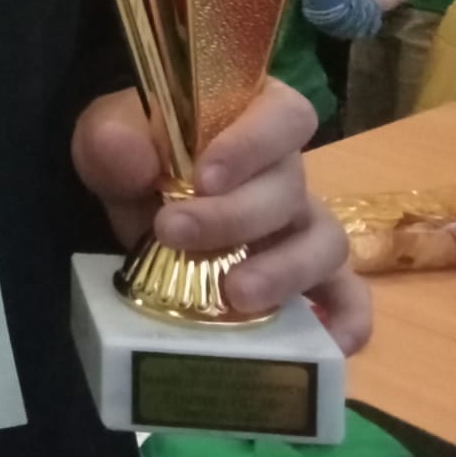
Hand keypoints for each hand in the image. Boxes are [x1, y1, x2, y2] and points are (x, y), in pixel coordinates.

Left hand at [72, 82, 370, 355]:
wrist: (131, 200)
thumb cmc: (135, 153)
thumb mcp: (108, 135)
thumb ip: (113, 139)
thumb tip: (128, 152)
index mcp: (252, 115)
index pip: (282, 115)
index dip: (251, 144)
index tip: (203, 176)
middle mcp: (288, 169)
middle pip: (290, 188)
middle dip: (235, 217)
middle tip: (175, 234)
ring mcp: (302, 225)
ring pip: (324, 243)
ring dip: (286, 271)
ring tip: (236, 295)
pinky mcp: (306, 276)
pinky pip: (347, 296)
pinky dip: (346, 318)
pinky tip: (328, 341)